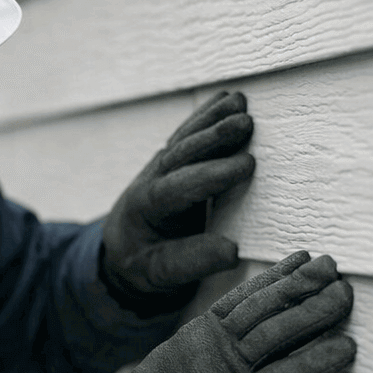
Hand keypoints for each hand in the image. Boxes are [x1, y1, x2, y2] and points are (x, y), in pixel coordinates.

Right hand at [83, 251, 355, 372]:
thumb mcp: (180, 357)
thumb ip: (209, 341)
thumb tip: (233, 331)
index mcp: (204, 329)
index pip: (248, 293)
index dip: (280, 274)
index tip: (303, 258)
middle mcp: (220, 343)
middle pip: (270, 303)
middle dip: (305, 282)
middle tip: (333, 267)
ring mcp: (233, 370)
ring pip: (282, 329)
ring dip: (319, 310)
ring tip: (345, 295)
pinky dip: (321, 359)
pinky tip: (347, 348)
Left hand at [101, 91, 254, 310]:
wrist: (124, 249)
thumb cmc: (145, 263)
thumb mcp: (161, 274)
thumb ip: (193, 262)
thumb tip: (232, 251)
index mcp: (145, 208)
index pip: (179, 187)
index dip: (212, 175)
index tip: (247, 165)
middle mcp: (151, 178)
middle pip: (181, 153)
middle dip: (213, 137)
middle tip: (246, 124)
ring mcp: (161, 165)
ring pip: (185, 137)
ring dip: (212, 118)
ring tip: (241, 103)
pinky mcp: (173, 159)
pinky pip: (189, 133)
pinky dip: (208, 115)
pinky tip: (229, 99)